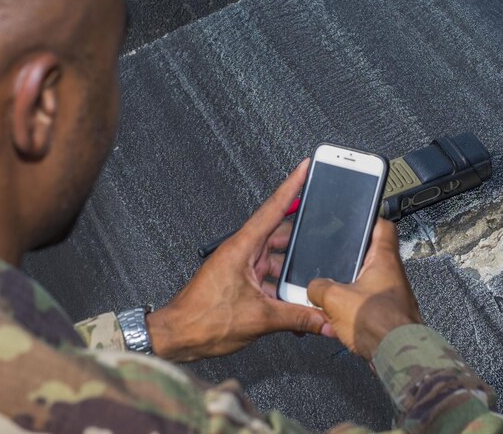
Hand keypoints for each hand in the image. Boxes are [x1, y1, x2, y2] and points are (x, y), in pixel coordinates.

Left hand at [147, 160, 328, 361]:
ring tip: (313, 286)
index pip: (273, 208)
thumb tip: (324, 320)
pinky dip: (283, 291)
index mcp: (242, 247)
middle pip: (281, 237)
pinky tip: (297, 307)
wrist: (176, 337)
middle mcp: (242, 252)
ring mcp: (241, 267)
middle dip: (304, 242)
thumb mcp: (259, 319)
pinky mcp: (240, 283)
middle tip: (326, 239)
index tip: (306, 167)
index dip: (292, 185)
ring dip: (293, 275)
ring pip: (277, 262)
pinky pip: (269, 280)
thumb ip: (297, 317)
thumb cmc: (202, 320)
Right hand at [308, 219, 422, 360]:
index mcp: (384, 259)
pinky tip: (340, 316)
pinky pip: (368, 303)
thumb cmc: (378, 322)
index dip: (370, 219)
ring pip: (368, 282)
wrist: (396, 353)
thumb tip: (312, 288)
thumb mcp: (334, 298)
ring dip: (351, 286)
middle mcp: (393, 274)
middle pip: (372, 256)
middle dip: (351, 259)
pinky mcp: (389, 314)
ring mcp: (393, 295)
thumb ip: (318, 287)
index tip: (357, 219)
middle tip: (334, 260)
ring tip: (332, 291)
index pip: (384, 227)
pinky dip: (354, 306)